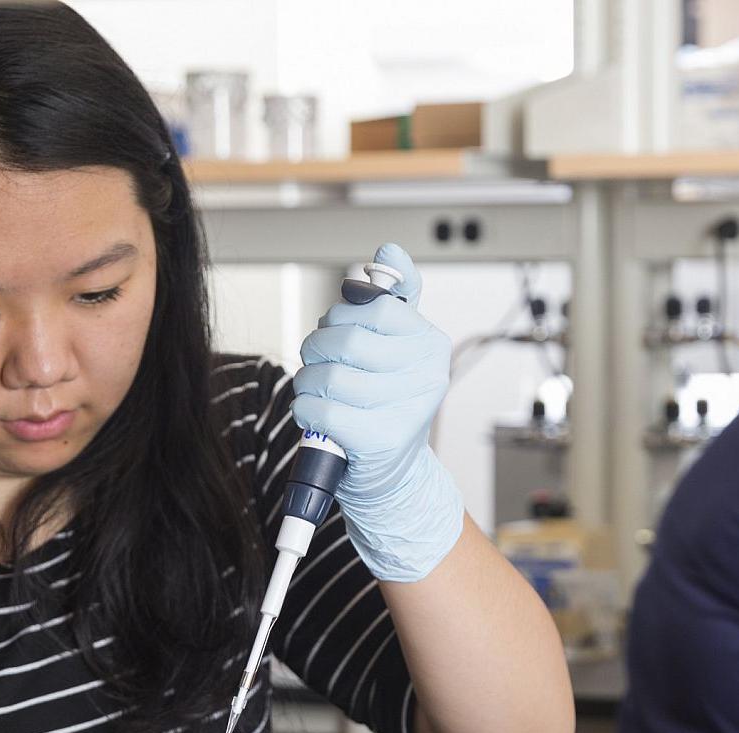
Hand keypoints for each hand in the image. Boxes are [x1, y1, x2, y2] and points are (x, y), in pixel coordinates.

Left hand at [294, 242, 465, 582]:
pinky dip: (307, 411)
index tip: (341, 333)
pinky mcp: (382, 440)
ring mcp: (408, 408)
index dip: (342, 317)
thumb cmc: (384, 405)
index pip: (374, 306)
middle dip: (318, 350)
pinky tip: (318, 416)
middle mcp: (429, 374)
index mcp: (431, 342)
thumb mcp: (395, 349)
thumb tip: (389, 251)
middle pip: (347, 338)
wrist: (391, 477)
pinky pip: (321, 409)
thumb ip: (394, 298)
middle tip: (321, 366)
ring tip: (318, 393)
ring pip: (329, 375)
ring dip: (308, 384)